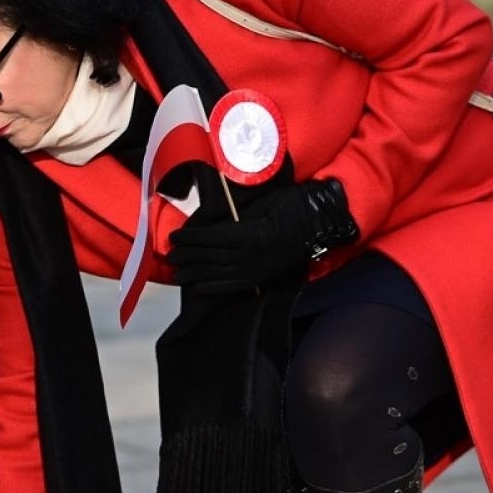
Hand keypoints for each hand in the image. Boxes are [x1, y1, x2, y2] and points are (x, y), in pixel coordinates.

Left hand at [167, 179, 357, 294]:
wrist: (322, 224)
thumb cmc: (293, 206)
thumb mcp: (263, 204)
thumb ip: (237, 216)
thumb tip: (210, 221)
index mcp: (252, 234)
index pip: (213, 238)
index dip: (192, 238)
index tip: (174, 237)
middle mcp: (253, 255)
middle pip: (212, 258)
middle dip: (189, 257)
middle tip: (170, 255)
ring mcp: (258, 269)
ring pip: (220, 274)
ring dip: (196, 274)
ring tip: (177, 274)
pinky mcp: (263, 277)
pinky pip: (236, 286)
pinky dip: (217, 288)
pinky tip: (201, 288)